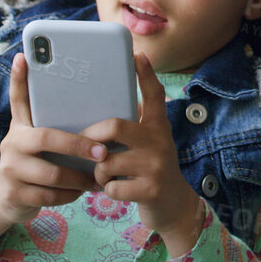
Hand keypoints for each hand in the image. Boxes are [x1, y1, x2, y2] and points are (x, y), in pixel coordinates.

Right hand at [0, 54, 105, 227]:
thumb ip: (52, 123)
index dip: (19, 79)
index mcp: (21, 127)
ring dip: (79, 176)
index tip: (24, 57)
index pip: (19, 99)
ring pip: (51, 173)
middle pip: (47, 139)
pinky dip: (69, 194)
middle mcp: (12, 144)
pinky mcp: (14, 194)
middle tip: (103, 151)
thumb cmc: (34, 162)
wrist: (7, 198)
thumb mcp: (36, 140)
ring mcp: (10, 170)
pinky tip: (81, 192)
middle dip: (78, 145)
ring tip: (98, 177)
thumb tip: (80, 97)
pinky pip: (49, 195)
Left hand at [82, 53, 205, 255]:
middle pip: (115, 126)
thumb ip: (133, 126)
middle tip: (86, 145)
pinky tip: (116, 190)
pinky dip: (107, 191)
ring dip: (98, 171)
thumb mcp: (149, 145)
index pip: (154, 94)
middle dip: (92, 136)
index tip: (137, 54)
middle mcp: (159, 141)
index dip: (145, 74)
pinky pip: (111, 186)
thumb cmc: (150, 171)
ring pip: (106, 161)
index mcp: (157, 127)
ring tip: (104, 175)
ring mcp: (156, 165)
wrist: (174, 207)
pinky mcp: (150, 189)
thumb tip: (103, 107)